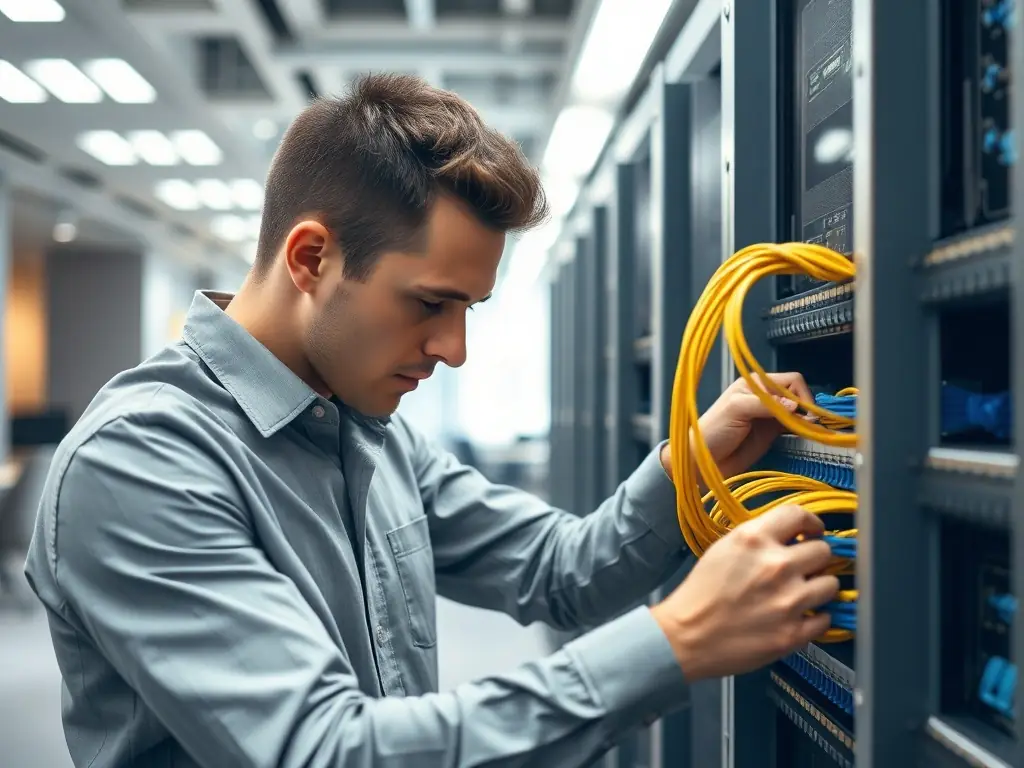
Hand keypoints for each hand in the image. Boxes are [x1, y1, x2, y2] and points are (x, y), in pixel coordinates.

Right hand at [650, 504, 838, 679]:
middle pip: (823, 550)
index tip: (812, 530)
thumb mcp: (724, 548)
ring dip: (818, 587)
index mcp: (754, 540)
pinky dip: (816, 618)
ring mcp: (788, 600)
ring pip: (831, 584)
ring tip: (800, 593)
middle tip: (802, 567)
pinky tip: (799, 616)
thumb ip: (758, 538)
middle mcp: (776, 566)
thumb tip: (790, 536)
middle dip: (814, 558)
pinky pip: (826, 618)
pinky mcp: (793, 632)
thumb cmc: (700, 594)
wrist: (687, 636)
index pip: (799, 515)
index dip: (811, 522)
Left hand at [661, 372, 812, 483]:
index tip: (804, 412)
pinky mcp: (772, 434)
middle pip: (799, 396)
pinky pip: (794, 428)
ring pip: (799, 413)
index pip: (791, 381)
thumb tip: (795, 406)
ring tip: (814, 431)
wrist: (702, 461)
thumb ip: (765, 404)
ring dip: (808, 420)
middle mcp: (766, 397)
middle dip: (808, 407)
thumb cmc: (712, 430)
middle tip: (812, 424)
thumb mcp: (736, 409)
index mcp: (756, 384)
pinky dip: (803, 431)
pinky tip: (807, 436)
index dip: (801, 394)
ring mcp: (771, 416)